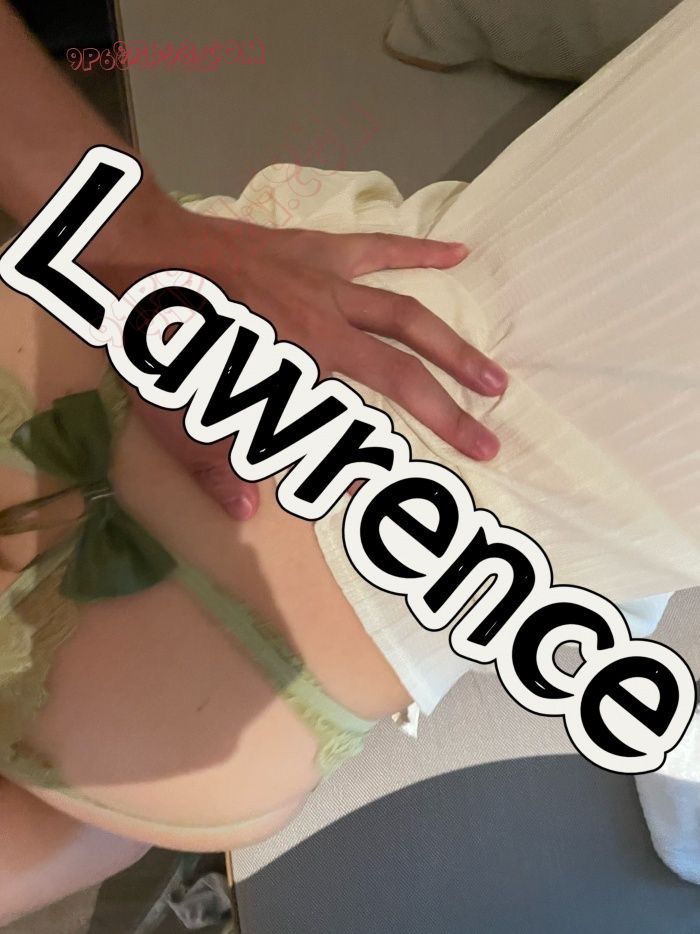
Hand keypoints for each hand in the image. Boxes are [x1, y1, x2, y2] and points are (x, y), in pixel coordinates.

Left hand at [86, 192, 507, 519]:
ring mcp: (326, 284)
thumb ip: (211, 464)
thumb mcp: (172, 409)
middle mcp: (324, 329)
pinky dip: (421, 250)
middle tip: (488, 445)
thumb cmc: (154, 331)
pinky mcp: (317, 250)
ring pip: (407, 316)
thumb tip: (250, 514)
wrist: (140, 248)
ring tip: (495, 378)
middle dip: (446, 414)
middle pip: (401, 375)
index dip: (364, 468)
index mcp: (291, 370)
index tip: (388, 497)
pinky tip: (460, 252)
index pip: (343, 431)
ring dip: (454, 350)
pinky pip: (380, 248)